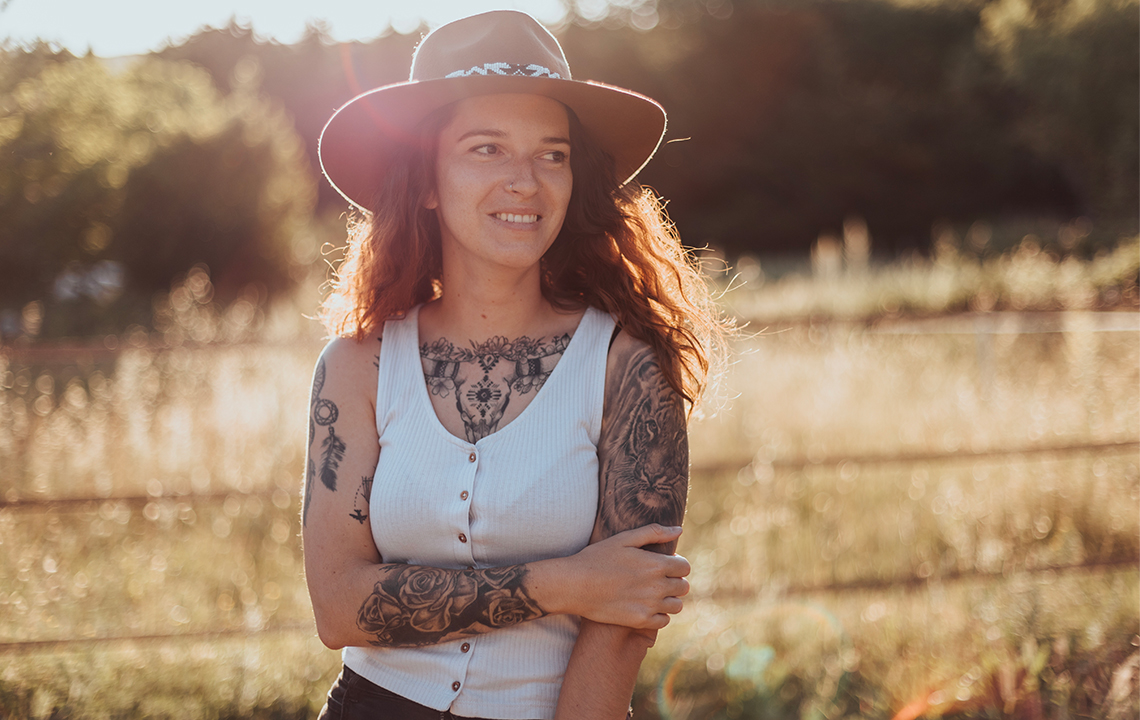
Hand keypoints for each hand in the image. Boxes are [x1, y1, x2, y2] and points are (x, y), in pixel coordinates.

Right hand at [562, 524, 690, 628]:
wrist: (574, 585)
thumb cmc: (597, 558)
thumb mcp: (624, 539)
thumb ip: (654, 532)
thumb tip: (679, 530)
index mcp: (656, 564)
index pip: (685, 568)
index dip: (677, 565)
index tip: (664, 566)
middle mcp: (657, 586)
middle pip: (683, 587)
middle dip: (674, 582)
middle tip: (657, 580)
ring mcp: (649, 605)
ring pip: (676, 606)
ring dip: (669, 599)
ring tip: (653, 594)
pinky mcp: (639, 621)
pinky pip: (663, 621)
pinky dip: (659, 615)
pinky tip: (646, 606)